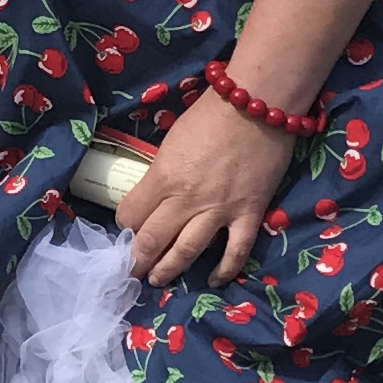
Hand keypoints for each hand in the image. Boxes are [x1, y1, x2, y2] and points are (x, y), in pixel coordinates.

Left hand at [118, 87, 297, 286]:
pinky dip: (224, 269)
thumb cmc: (211, 114)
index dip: (124, 227)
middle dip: (137, 260)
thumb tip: (154, 194)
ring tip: (157, 279)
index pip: (130, 215)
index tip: (126, 231)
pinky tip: (214, 279)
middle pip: (151, 241)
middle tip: (132, 271)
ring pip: (186, 253)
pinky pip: (235, 251)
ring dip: (168, 270)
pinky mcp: (249, 214)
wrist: (257, 103)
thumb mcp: (172, 141)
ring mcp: (219, 210)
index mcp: (163, 177)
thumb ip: (162, 172)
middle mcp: (186, 199)